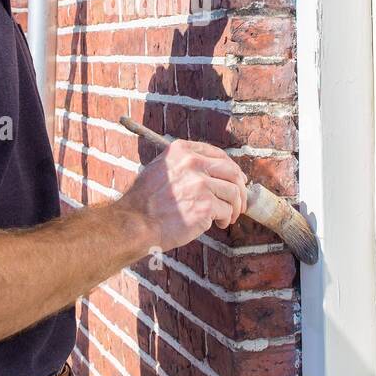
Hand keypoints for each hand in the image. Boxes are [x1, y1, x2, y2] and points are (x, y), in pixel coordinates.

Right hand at [119, 139, 248, 252]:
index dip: (231, 168)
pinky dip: (226, 219)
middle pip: (232, 171)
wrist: (135, 223)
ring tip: (227, 217)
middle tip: (240, 201)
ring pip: (233, 192)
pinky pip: (227, 210)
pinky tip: (218, 224)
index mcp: (181, 151)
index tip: (236, 179)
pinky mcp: (205, 205)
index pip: (218, 154)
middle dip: (241, 188)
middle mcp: (192, 163)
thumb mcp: (159, 169)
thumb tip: (210, 171)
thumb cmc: (144, 202)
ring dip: (234, 207)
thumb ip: (183, 165)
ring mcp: (200, 184)